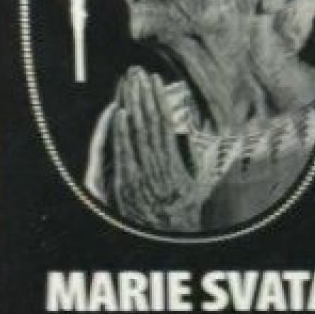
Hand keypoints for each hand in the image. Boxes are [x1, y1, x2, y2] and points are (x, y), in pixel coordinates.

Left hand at [104, 68, 216, 232]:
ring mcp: (142, 176)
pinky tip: (119, 113)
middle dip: (142, 95)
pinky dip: (121, 132)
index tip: (155, 79)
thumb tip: (188, 132)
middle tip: (137, 71)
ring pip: (136, 134)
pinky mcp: (127, 185)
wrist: (169, 241)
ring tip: (128, 83)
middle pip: (150, 123)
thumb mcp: (195, 185)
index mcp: (176, 164)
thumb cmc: (182, 215)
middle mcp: (160, 167)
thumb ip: (190, 159)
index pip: (165, 123)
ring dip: (131, 106)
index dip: (159, 99)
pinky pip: (123, 154)